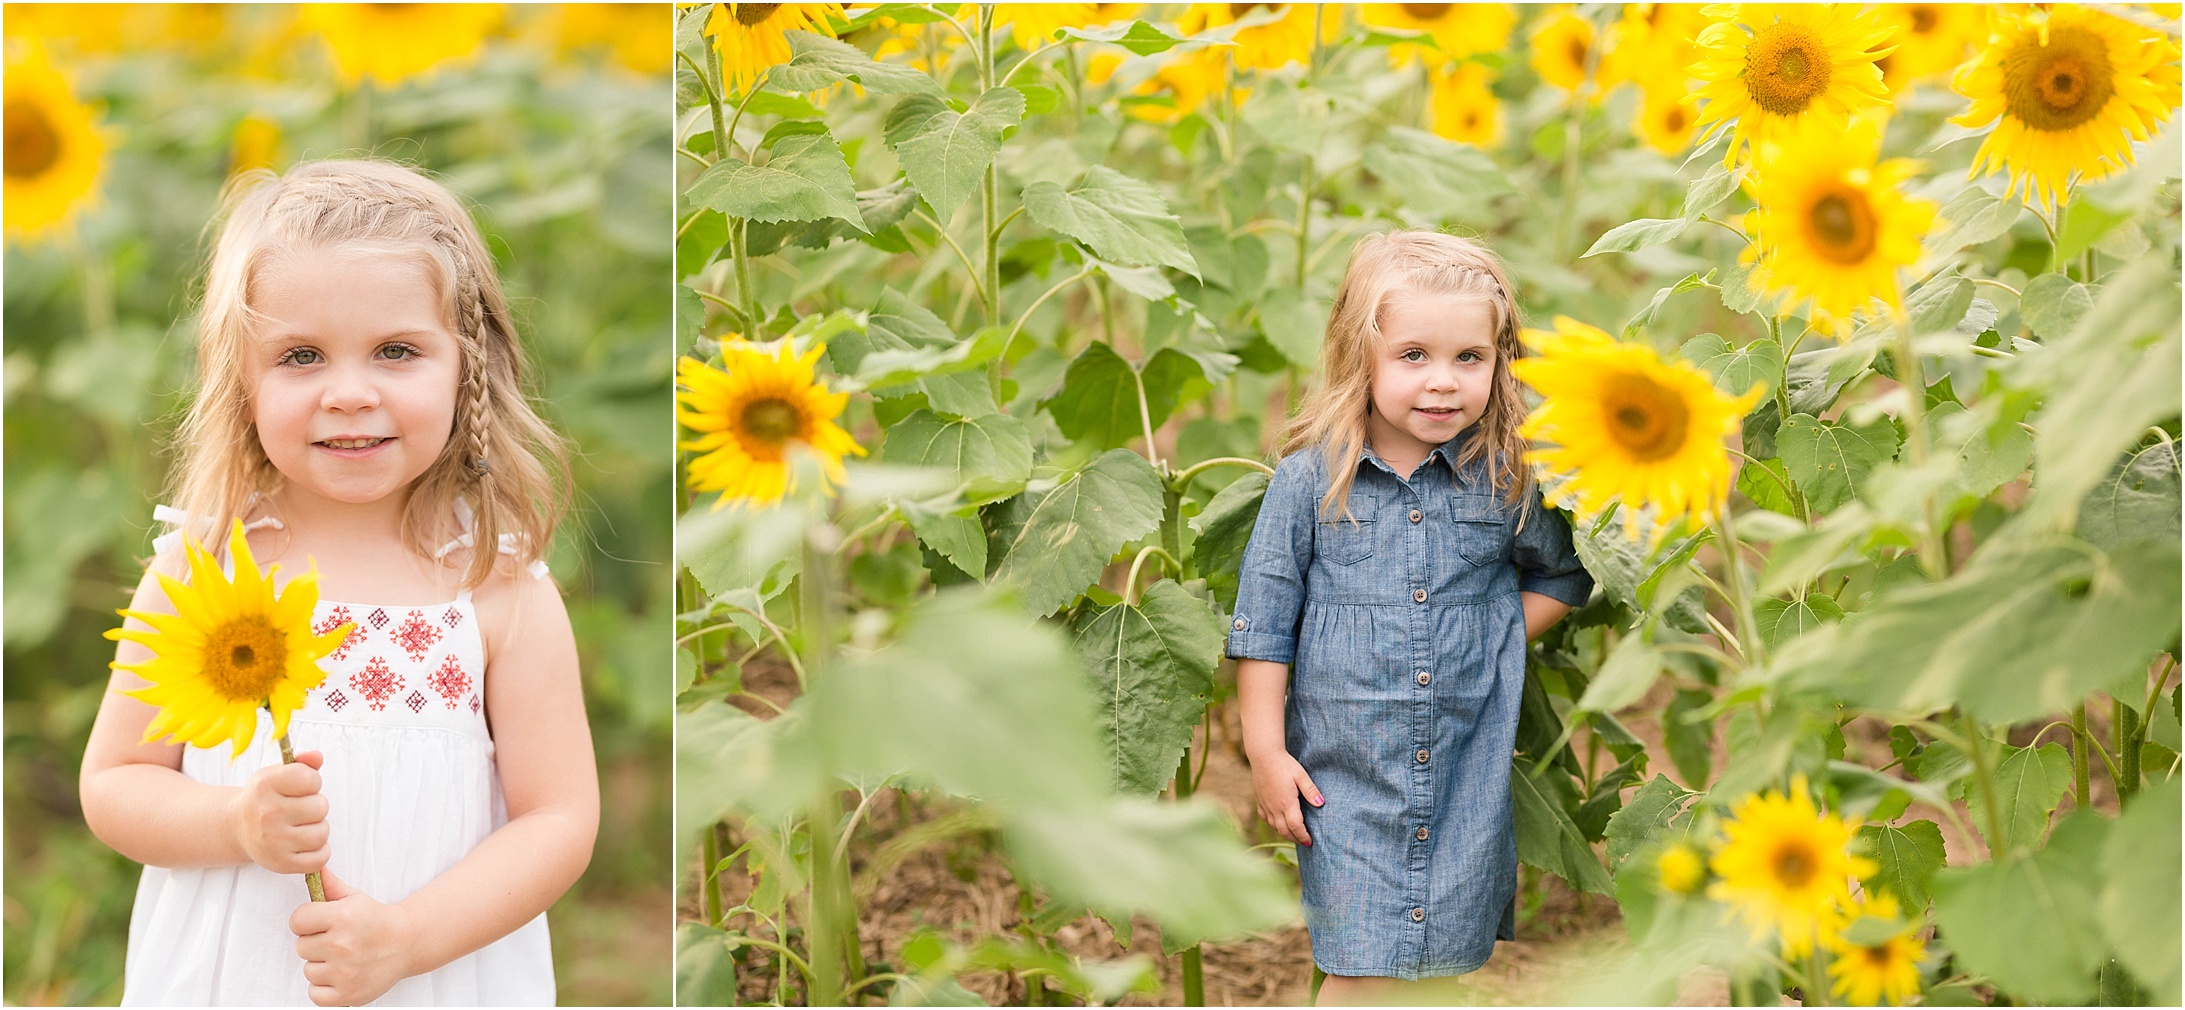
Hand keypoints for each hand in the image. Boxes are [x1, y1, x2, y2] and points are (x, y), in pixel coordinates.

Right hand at [232, 750, 329, 874]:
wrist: (238, 827)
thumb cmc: (265, 798)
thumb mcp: (277, 774)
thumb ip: (302, 763)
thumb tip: (316, 757)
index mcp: (265, 786)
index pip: (310, 779)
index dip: (312, 782)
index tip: (300, 787)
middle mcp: (267, 814)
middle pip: (320, 807)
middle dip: (315, 807)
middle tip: (299, 809)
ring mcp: (273, 842)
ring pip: (322, 833)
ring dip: (317, 829)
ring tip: (300, 826)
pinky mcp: (280, 864)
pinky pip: (321, 858)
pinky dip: (319, 852)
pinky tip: (304, 844)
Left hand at [292, 870, 415, 1006]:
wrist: (407, 944)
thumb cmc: (377, 920)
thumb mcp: (355, 898)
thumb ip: (330, 885)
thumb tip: (313, 868)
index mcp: (343, 917)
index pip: (297, 921)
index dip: (307, 921)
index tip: (321, 922)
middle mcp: (342, 945)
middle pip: (301, 947)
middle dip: (315, 943)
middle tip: (337, 940)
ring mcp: (344, 973)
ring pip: (308, 970)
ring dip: (322, 966)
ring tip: (343, 958)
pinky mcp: (347, 995)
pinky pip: (315, 993)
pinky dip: (325, 987)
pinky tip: (341, 975)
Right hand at [1248, 749, 1322, 846]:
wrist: (1264, 756)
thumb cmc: (1285, 765)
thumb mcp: (1301, 776)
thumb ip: (1311, 791)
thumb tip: (1321, 804)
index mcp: (1287, 803)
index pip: (1296, 827)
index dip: (1303, 836)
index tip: (1310, 841)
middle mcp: (1275, 807)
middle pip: (1284, 831)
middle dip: (1295, 838)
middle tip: (1304, 841)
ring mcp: (1266, 805)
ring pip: (1274, 826)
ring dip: (1284, 833)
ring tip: (1293, 834)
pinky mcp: (1260, 801)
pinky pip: (1265, 819)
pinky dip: (1273, 824)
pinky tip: (1278, 823)